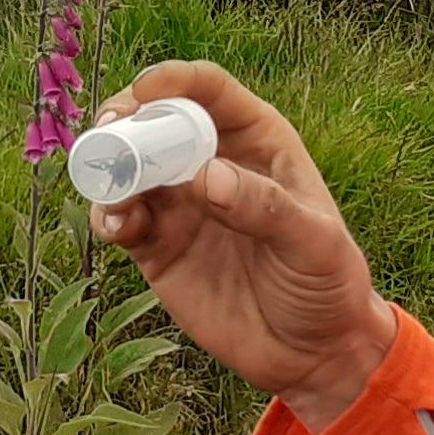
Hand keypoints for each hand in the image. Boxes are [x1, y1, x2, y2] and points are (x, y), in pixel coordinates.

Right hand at [84, 62, 398, 432]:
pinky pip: (119, 217)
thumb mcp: (313, 243)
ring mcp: (180, 204)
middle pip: (155, 120)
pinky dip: (106, 214)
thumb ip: (265, 208)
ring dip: (106, 168)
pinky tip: (115, 226)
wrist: (312, 353)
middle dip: (125, 120)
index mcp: (257, 141)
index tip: (145, 90)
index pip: (209, 92)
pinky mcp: (157, 246)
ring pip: (127, 167)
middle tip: (108, 136)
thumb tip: (207, 177)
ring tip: (109, 189)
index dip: (174, 81)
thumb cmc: (327, 284)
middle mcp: (211, 162)